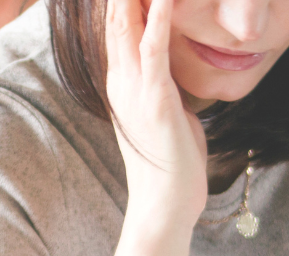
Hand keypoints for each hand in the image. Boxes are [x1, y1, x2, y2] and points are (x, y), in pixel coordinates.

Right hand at [105, 0, 207, 226]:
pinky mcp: (155, 99)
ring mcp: (134, 88)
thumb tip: (173, 66)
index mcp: (123, 80)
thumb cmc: (172, 162)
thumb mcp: (168, 111)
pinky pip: (154, 48)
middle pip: (115, 13)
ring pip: (128, 23)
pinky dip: (159, 17)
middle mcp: (121, 79)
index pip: (118, 21)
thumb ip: (164, 82)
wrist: (166, 204)